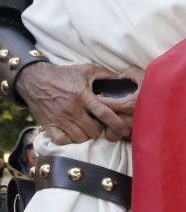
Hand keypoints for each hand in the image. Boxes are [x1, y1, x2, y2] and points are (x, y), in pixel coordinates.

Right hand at [16, 62, 136, 144]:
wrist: (33, 78)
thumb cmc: (63, 74)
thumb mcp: (86, 70)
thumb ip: (106, 75)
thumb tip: (124, 79)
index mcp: (83, 96)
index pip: (104, 114)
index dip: (117, 124)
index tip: (126, 129)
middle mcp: (71, 109)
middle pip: (93, 130)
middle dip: (100, 130)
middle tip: (99, 125)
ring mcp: (59, 118)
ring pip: (80, 137)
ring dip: (86, 135)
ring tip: (86, 128)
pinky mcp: (48, 124)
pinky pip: (61, 140)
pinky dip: (69, 140)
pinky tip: (72, 133)